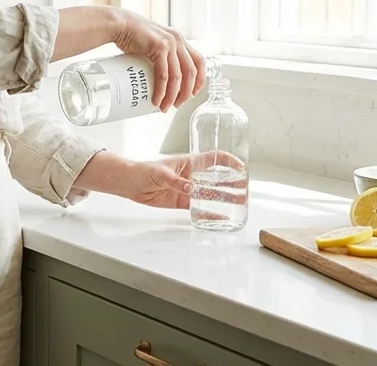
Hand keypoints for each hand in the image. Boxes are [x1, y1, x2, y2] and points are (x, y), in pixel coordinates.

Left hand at [75, 151, 247, 210]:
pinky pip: (199, 208)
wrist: (130, 183)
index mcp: (189, 162)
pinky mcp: (182, 202)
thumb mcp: (161, 173)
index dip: (228, 160)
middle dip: (232, 182)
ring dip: (226, 198)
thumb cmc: (144, 170)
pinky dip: (210, 213)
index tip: (241, 165)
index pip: (213, 158)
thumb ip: (176, 181)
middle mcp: (192, 175)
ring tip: (241, 202)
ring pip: (211, 193)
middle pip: (216, 177)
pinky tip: (222, 217)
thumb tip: (191, 188)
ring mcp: (188, 189)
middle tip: (245, 188)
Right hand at [111, 10, 205, 110]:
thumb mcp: (152, 43)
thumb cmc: (131, 36)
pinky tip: (157, 100)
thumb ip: (159, 54)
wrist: (118, 24)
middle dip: (186, 93)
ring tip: (164, 107)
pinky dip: (162, 90)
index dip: (200, 80)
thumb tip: (158, 76)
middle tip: (177, 105)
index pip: (199, 61)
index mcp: (179, 40)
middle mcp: (178, 40)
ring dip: (173, 96)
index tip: (192, 94)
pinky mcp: (158, 47)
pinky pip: (164, 75)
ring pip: (177, 77)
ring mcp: (170, 43)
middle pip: (191, 72)